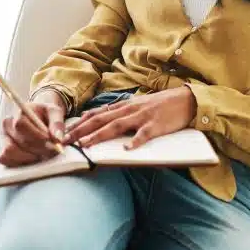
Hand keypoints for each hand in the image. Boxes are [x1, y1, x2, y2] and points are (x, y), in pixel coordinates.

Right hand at [0, 91, 66, 167]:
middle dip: (40, 149)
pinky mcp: (3, 151)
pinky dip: (21, 162)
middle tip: (53, 152)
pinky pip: (7, 160)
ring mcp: (4, 139)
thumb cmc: (46, 114)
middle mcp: (8, 126)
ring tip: (43, 154)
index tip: (52, 142)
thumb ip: (57, 124)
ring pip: (11, 153)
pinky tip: (34, 158)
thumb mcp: (55, 112)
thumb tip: (58, 140)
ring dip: (30, 157)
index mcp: (19, 113)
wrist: (39, 118)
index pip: (21, 125)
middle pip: (20, 141)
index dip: (37, 136)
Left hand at [62, 87, 195, 149]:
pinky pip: (144, 134)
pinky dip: (135, 141)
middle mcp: (129, 110)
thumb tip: (95, 117)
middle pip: (100, 120)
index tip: (64, 132)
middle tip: (66, 141)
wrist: (185, 100)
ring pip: (116, 126)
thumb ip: (118, 112)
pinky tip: (126, 149)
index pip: (96, 114)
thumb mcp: (136, 105)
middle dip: (81, 131)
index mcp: (124, 106)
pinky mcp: (155, 125)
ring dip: (99, 135)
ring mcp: (142, 117)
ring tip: (85, 144)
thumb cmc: (160, 105)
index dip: (79, 123)